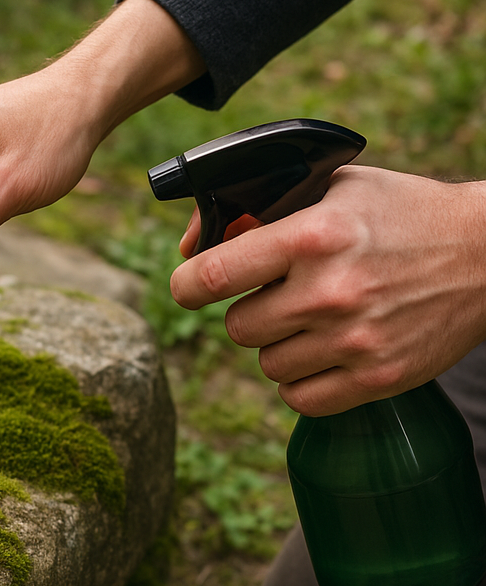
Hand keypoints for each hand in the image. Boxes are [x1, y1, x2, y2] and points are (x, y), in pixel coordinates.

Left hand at [170, 166, 485, 414]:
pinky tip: (324, 352)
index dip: (185, 285)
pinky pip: (298, 399)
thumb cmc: (399, 213)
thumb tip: (190, 246)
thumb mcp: (331, 187)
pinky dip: (302, 380)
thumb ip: (259, 209)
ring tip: (315, 319)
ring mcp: (354, 340)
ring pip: (266, 364)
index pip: (211, 276)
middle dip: (249, 310)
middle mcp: (329, 292)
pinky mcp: (378, 378)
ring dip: (279, 345)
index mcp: (312, 236)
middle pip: (236, 327)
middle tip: (282, 295)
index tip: (187, 288)